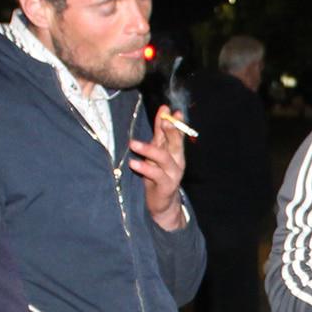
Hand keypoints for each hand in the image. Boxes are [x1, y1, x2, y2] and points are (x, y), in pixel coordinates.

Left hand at [129, 110, 188, 230]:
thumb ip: (160, 134)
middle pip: (176, 144)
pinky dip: (144, 168)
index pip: (176, 133)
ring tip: (132, 143)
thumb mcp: (157, 152)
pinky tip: (133, 163)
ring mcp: (174, 174)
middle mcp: (178, 161)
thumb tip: (163, 111)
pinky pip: (156, 175)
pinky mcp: (166, 186)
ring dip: (149, 149)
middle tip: (164, 121)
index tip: (168, 109)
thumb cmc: (157, 175)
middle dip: (171, 131)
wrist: (162, 203)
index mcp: (176, 151)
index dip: (174, 121)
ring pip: (164, 158)